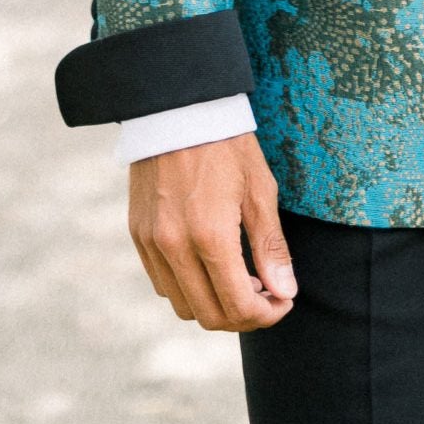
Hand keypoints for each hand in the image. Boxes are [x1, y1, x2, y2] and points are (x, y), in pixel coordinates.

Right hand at [129, 132, 295, 330]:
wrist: (177, 107)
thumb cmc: (225, 143)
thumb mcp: (259, 188)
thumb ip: (271, 246)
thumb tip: (285, 291)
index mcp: (209, 235)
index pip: (238, 306)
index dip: (267, 315)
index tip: (284, 301)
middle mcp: (174, 246)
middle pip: (209, 316)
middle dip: (243, 316)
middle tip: (267, 295)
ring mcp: (151, 242)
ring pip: (182, 305)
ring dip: (213, 305)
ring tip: (239, 279)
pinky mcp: (138, 234)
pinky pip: (162, 282)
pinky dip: (188, 287)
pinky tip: (209, 265)